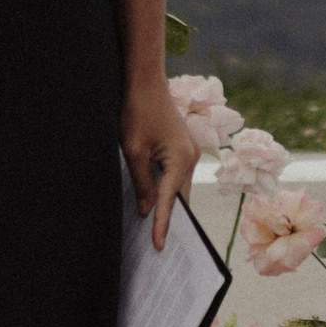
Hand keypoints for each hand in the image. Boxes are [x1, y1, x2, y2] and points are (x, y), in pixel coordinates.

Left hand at [121, 76, 196, 252]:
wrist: (145, 80)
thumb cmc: (138, 111)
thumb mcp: (133, 150)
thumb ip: (141, 182)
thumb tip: (146, 210)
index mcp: (181, 159)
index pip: (170, 200)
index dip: (162, 224)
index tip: (158, 245)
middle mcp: (191, 156)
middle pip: (180, 196)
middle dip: (169, 217)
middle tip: (156, 242)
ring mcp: (189, 150)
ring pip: (178, 186)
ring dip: (167, 202)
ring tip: (153, 224)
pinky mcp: (183, 146)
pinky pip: (176, 174)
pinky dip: (166, 187)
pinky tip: (153, 196)